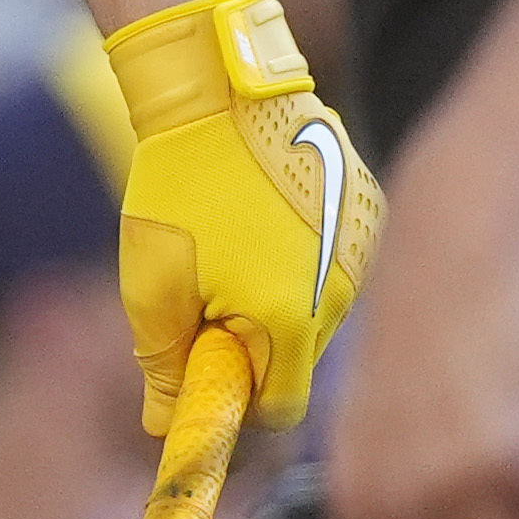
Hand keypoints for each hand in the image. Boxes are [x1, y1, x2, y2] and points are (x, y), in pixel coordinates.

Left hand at [105, 0, 378, 434]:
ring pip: (315, 312)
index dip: (238, 400)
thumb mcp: (152, 284)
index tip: (204, 375)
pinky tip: (262, 215)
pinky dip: (298, 259)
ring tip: (229, 242)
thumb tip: (162, 426)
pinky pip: (331, 265)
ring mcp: (361, 255)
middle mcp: (340, 295)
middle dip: (252, 347)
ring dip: (274, 301)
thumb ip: (165, 364)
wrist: (221, 92)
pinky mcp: (366, 217)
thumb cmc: (179, 188)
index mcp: (289, 320)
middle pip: (297, 360)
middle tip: (203, 296)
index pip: (279, 408)